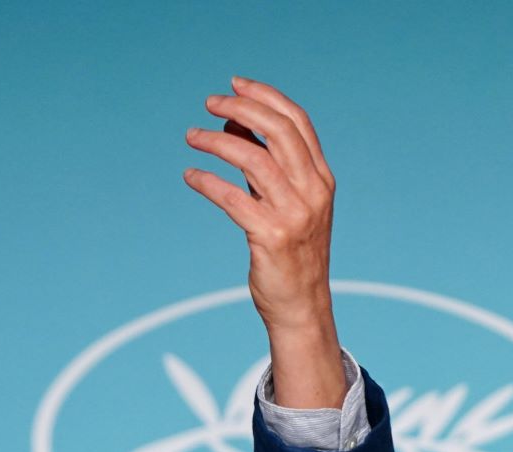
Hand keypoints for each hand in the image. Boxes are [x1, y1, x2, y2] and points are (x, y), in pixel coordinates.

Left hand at [185, 77, 344, 410]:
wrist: (301, 307)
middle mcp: (313, 192)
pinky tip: (191, 175)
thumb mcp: (288, 203)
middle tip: (209, 103)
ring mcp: (294, 214)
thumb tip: (234, 121)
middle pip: (277, 131)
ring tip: (192, 136)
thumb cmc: (290, 253)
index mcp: (321, 179)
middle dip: (241, 107)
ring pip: (254, 159)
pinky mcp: (271, 237)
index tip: (234, 84)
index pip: (297, 122)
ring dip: (218, 140)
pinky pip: (232, 198)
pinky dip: (208, 181)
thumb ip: (266, 164)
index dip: (265, 96)